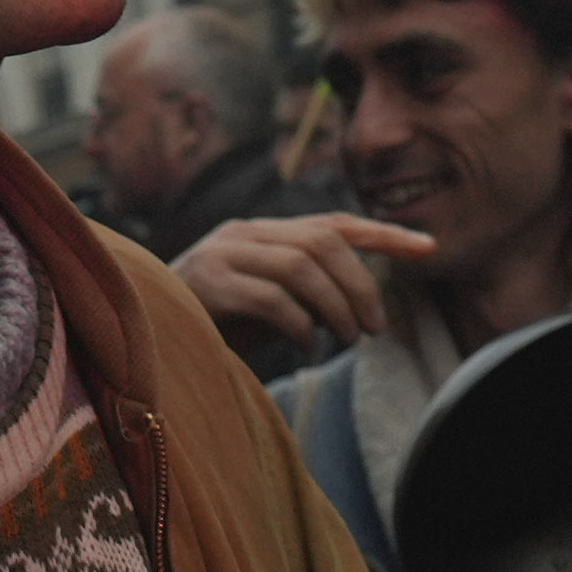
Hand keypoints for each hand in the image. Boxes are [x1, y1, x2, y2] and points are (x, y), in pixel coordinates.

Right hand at [179, 208, 430, 354]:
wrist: (144, 346)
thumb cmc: (212, 332)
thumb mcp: (268, 308)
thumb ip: (306, 295)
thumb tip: (360, 303)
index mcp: (260, 233)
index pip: (332, 223)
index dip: (382, 234)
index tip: (427, 248)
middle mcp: (242, 233)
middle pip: (323, 240)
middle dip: (360, 284)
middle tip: (375, 327)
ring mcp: (221, 254)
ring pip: (302, 265)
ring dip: (336, 306)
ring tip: (347, 340)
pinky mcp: (206, 285)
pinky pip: (272, 298)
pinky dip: (301, 326)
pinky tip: (305, 348)